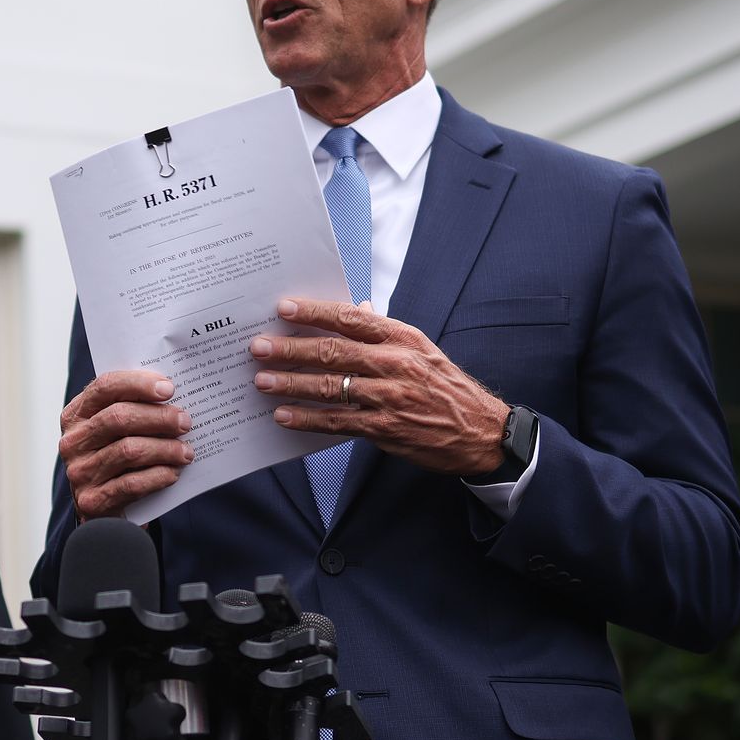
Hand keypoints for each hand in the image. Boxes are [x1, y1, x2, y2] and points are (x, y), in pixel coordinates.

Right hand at [58, 370, 193, 519]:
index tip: (169, 388)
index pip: (105, 387)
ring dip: (165, 449)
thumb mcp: (117, 432)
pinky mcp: (92, 501)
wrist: (104, 513)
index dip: (138, 383)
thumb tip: (170, 393)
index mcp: (76, 415)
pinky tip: (173, 473)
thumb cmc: (118, 461)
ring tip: (186, 451)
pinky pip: (132, 484)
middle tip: (185, 422)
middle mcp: (73, 442)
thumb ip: (134, 409)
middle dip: (159, 418)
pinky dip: (158, 476)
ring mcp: (79, 473)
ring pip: (128, 450)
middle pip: (119, 418)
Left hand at [250, 297, 508, 475]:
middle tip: (258, 346)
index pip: (351, 318)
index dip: (314, 312)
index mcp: (402, 338)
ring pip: (329, 387)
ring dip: (291, 384)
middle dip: (290, 349)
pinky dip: (307, 419)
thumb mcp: (421, 350)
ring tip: (262, 380)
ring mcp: (389, 398)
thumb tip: (355, 307)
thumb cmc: (446, 387)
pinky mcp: (385, 429)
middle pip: (333, 352)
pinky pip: (337, 422)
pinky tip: (284, 416)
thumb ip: (384, 331)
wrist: (481, 432)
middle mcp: (395, 364)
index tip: (284, 308)